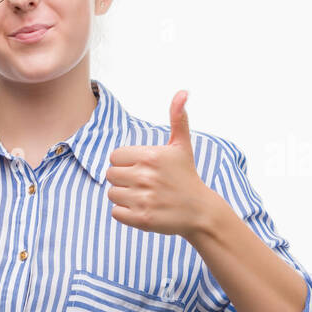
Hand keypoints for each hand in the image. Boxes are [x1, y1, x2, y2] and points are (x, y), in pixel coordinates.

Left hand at [106, 90, 215, 237]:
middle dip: (124, 179)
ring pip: (112, 194)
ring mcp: (143, 199)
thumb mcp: (182, 146)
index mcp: (151, 156)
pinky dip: (126, 213)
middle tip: (143, 184)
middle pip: (111, 175)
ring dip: (124, 196)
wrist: (200, 211)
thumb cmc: (187, 176)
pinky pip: (116, 212)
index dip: (126, 162)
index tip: (142, 168)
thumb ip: (178, 118)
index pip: (115, 156)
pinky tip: (143, 209)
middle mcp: (146, 176)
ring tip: (143, 196)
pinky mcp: (141, 219)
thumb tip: (183, 92)